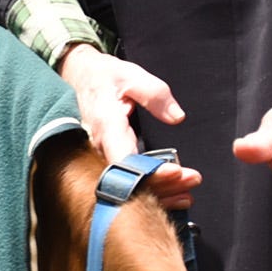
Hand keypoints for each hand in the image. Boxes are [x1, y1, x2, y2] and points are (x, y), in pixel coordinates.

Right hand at [58, 44, 201, 207]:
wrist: (79, 77)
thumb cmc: (104, 77)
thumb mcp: (132, 75)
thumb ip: (155, 95)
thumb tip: (176, 116)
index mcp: (106, 125)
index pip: (125, 160)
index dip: (149, 172)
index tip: (176, 171)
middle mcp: (100, 147)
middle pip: (129, 181)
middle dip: (163, 185)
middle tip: (193, 179)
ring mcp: (101, 157)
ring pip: (128, 186)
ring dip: (160, 192)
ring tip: (188, 191)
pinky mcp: (108, 159)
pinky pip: (128, 182)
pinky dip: (152, 190)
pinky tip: (173, 195)